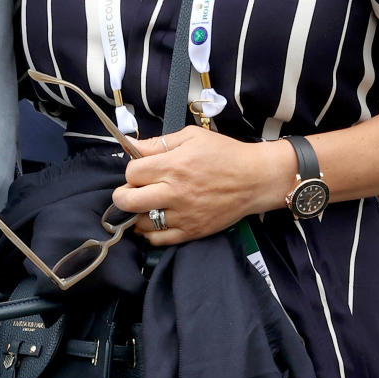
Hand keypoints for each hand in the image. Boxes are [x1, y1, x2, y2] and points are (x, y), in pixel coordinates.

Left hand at [111, 125, 294, 244]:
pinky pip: (159, 240)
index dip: (131, 171)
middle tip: (129, 191)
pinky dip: (150, 233)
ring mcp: (183, 215)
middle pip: (128, 200)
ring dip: (137, 214)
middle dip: (122, 195)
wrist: (255, 179)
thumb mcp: (193, 137)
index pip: (132, 173)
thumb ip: (160, 142)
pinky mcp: (192, 231)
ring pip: (141, 222)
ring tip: (145, 206)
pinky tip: (153, 222)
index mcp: (173, 166)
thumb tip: (131, 144)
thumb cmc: (225, 154)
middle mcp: (175, 193)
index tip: (140, 171)